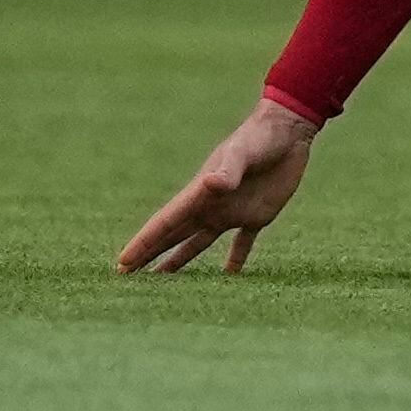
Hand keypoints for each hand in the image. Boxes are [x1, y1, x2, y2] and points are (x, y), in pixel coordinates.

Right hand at [116, 98, 318, 273]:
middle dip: (150, 254)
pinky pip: (242, 244)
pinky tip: (229, 277)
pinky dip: (235, 260)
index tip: (122, 264)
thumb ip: (228, 171)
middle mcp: (211, 206)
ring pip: (199, 242)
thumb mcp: (243, 153)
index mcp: (201, 193)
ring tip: (162, 280)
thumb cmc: (261, 138)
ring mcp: (232, 212)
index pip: (166, 223)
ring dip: (180, 260)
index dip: (144, 243)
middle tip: (126, 275)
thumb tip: (211, 184)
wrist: (288, 130)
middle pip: (174, 235)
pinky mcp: (257, 215)